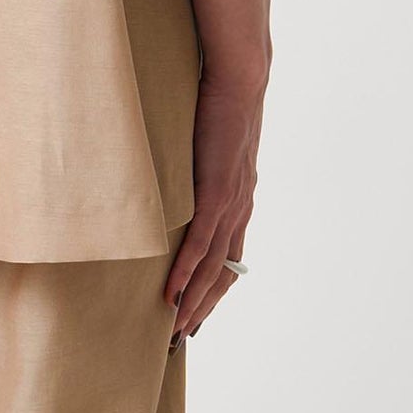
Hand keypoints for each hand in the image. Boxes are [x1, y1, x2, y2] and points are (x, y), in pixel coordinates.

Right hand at [165, 70, 263, 342]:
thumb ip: (201, 161)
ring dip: (194, 300)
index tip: (195, 310)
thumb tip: (180, 164)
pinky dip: (186, 273)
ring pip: (212, 268)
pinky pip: (200, 244)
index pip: (230, 258)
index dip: (214, 287)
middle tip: (182, 334)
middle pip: (224, 273)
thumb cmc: (221, 99)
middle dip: (204, 306)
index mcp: (240, 198)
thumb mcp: (211, 141)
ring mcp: (230, 203)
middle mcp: (240, 208)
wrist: (238, 78)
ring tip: (175, 326)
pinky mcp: (216, 192)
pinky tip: (171, 293)